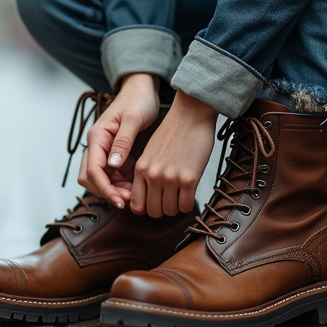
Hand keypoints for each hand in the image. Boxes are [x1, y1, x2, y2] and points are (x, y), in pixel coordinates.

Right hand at [77, 73, 158, 208]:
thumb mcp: (133, 119)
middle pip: (89, 178)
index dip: (105, 188)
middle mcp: (96, 145)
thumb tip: (112, 164)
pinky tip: (134, 188)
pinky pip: (110, 174)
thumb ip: (123, 141)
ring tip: (133, 196)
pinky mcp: (111, 153)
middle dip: (106, 192)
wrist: (141, 90)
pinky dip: (119, 184)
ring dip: (112, 190)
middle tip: (128, 200)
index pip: (93, 170)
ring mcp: (102, 150)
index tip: (121, 201)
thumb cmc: (138, 101)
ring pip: (99, 179)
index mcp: (97, 136)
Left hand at [132, 91, 217, 216]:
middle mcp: (152, 175)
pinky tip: (190, 193)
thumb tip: (147, 196)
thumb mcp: (150, 151)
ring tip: (181, 196)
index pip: (136, 204)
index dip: (146, 209)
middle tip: (170, 201)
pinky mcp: (188, 178)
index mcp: (140, 168)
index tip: (155, 204)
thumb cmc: (172, 132)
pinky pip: (186, 206)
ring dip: (176, 207)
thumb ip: (145, 172)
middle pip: (153, 211)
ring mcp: (170, 178)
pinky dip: (188, 204)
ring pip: (169, 211)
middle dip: (162, 210)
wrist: (190, 115)